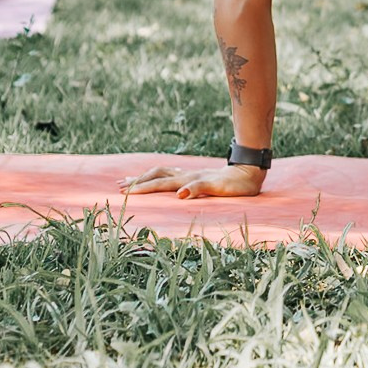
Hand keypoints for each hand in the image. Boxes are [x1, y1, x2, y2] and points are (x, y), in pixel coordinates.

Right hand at [118, 163, 266, 197]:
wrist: (248, 172)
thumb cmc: (235, 185)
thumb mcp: (218, 189)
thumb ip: (198, 189)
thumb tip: (179, 195)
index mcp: (188, 180)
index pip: (160, 184)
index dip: (142, 189)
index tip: (126, 193)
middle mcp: (186, 175)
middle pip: (155, 176)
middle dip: (137, 182)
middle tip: (118, 186)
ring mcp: (189, 174)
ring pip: (161, 172)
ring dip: (144, 177)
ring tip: (129, 180)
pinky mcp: (194, 176)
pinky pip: (170, 174)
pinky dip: (157, 176)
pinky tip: (156, 178)